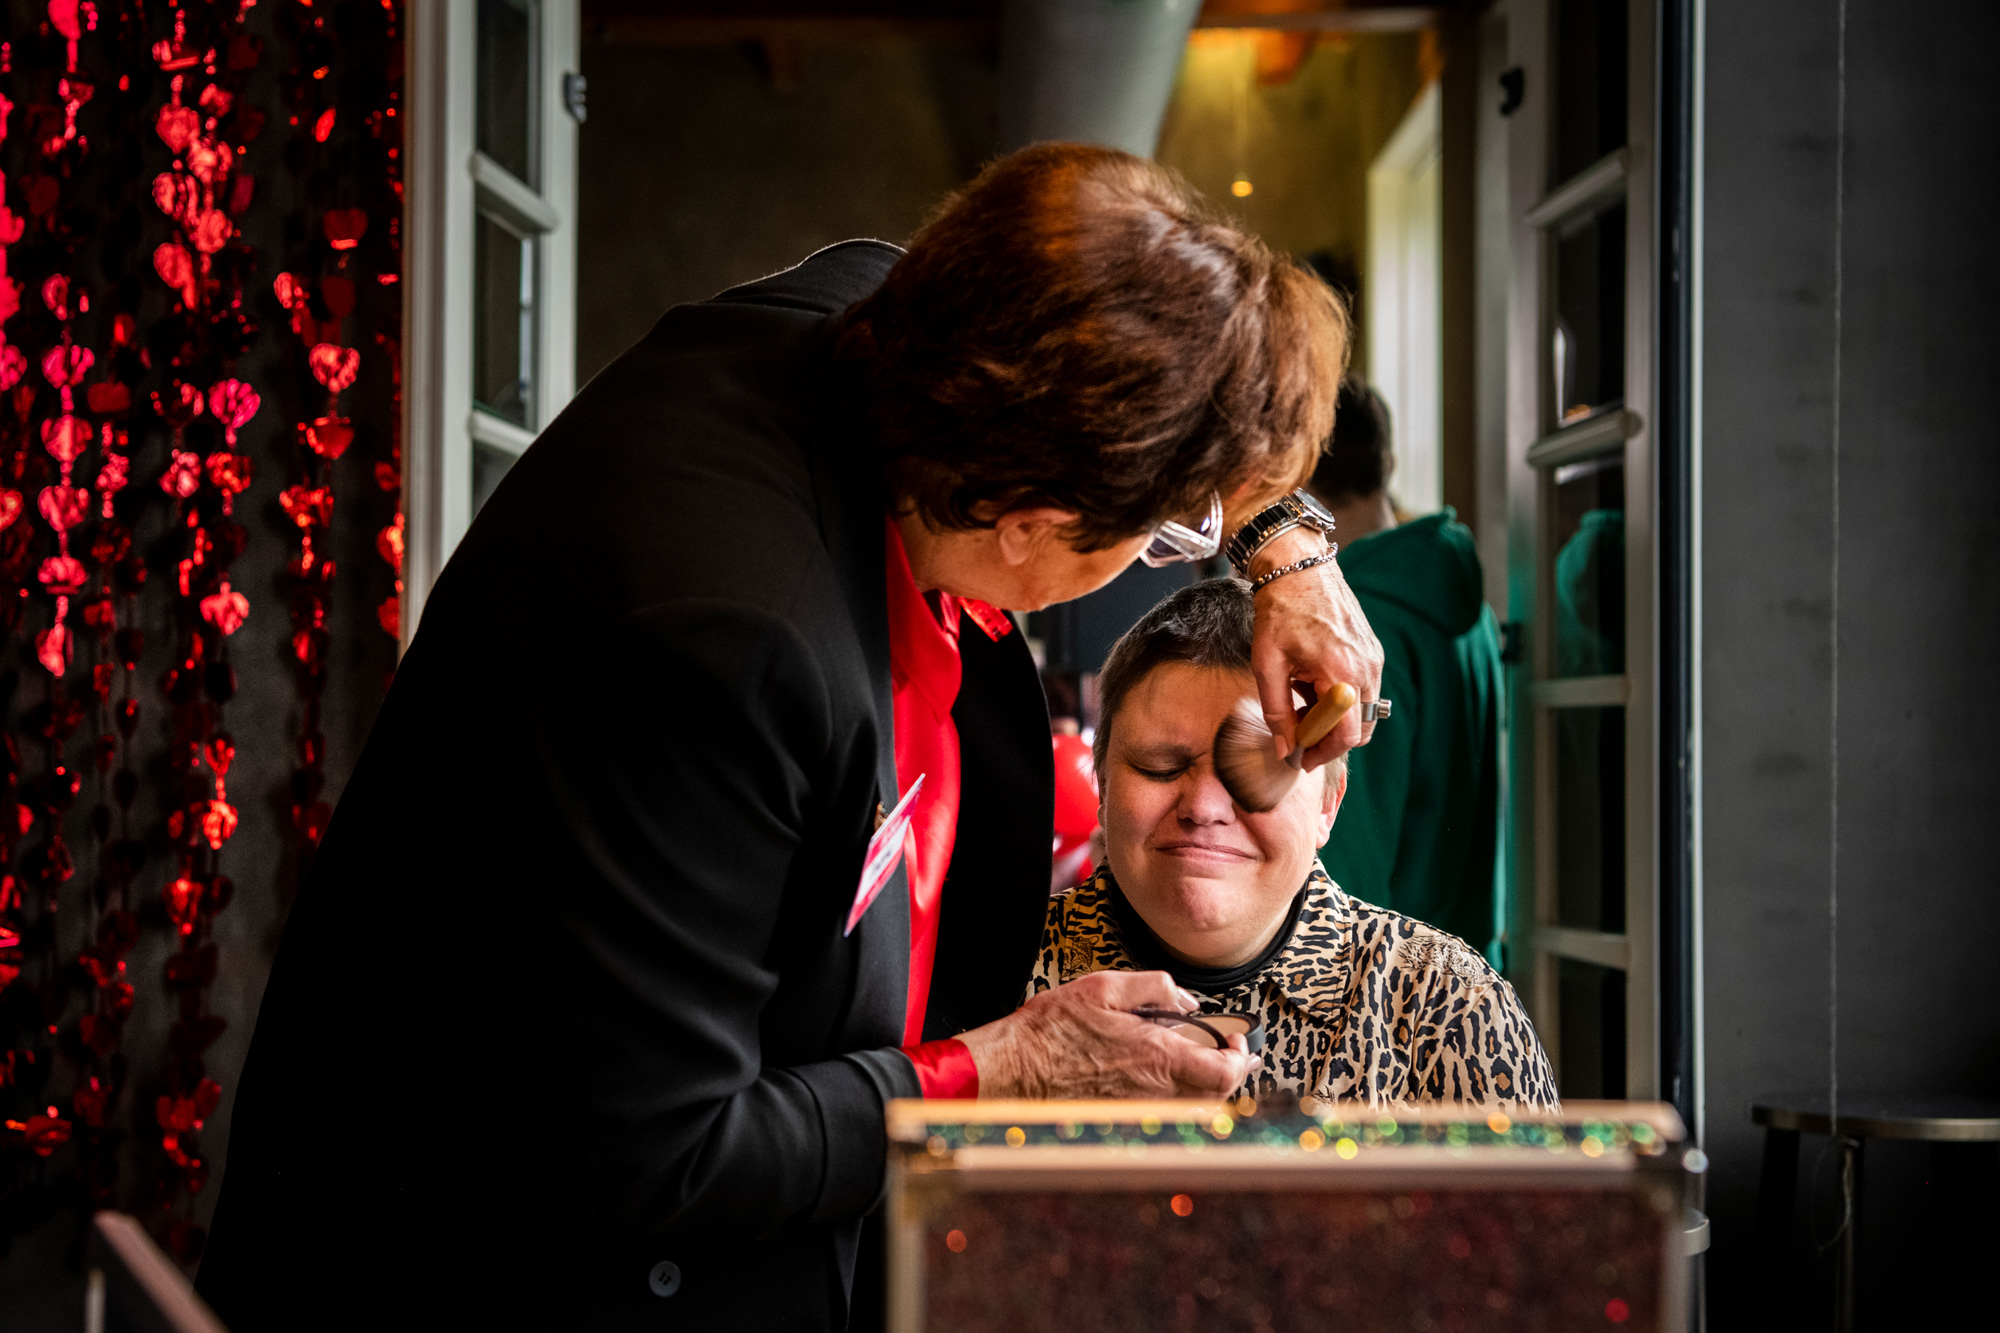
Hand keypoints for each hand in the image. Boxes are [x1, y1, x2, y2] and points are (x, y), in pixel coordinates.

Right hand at [956, 971, 1257, 1098]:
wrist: (1015, 1070)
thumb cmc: (1053, 1031)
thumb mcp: (1106, 987)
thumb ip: (1156, 988)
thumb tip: (1186, 999)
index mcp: (1157, 1057)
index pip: (1224, 1073)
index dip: (1241, 1059)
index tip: (1238, 1043)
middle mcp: (1154, 1092)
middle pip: (1216, 1097)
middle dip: (1230, 1073)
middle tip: (1231, 1055)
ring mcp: (1139, 1111)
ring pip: (1193, 1107)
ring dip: (1204, 1086)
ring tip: (1201, 1063)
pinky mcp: (1123, 1120)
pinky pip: (1165, 1114)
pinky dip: (1176, 1097)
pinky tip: (1163, 1078)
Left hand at [1246, 527, 1384, 766]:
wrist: (1298, 568)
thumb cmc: (1279, 612)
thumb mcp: (1267, 664)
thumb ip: (1277, 711)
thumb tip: (1285, 749)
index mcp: (1341, 673)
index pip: (1346, 735)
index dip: (1323, 753)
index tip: (1302, 758)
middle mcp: (1366, 668)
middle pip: (1361, 728)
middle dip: (1331, 739)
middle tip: (1301, 733)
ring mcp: (1374, 658)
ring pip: (1363, 710)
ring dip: (1335, 717)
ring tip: (1301, 699)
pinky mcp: (1373, 650)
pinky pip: (1363, 689)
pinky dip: (1341, 697)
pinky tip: (1313, 682)